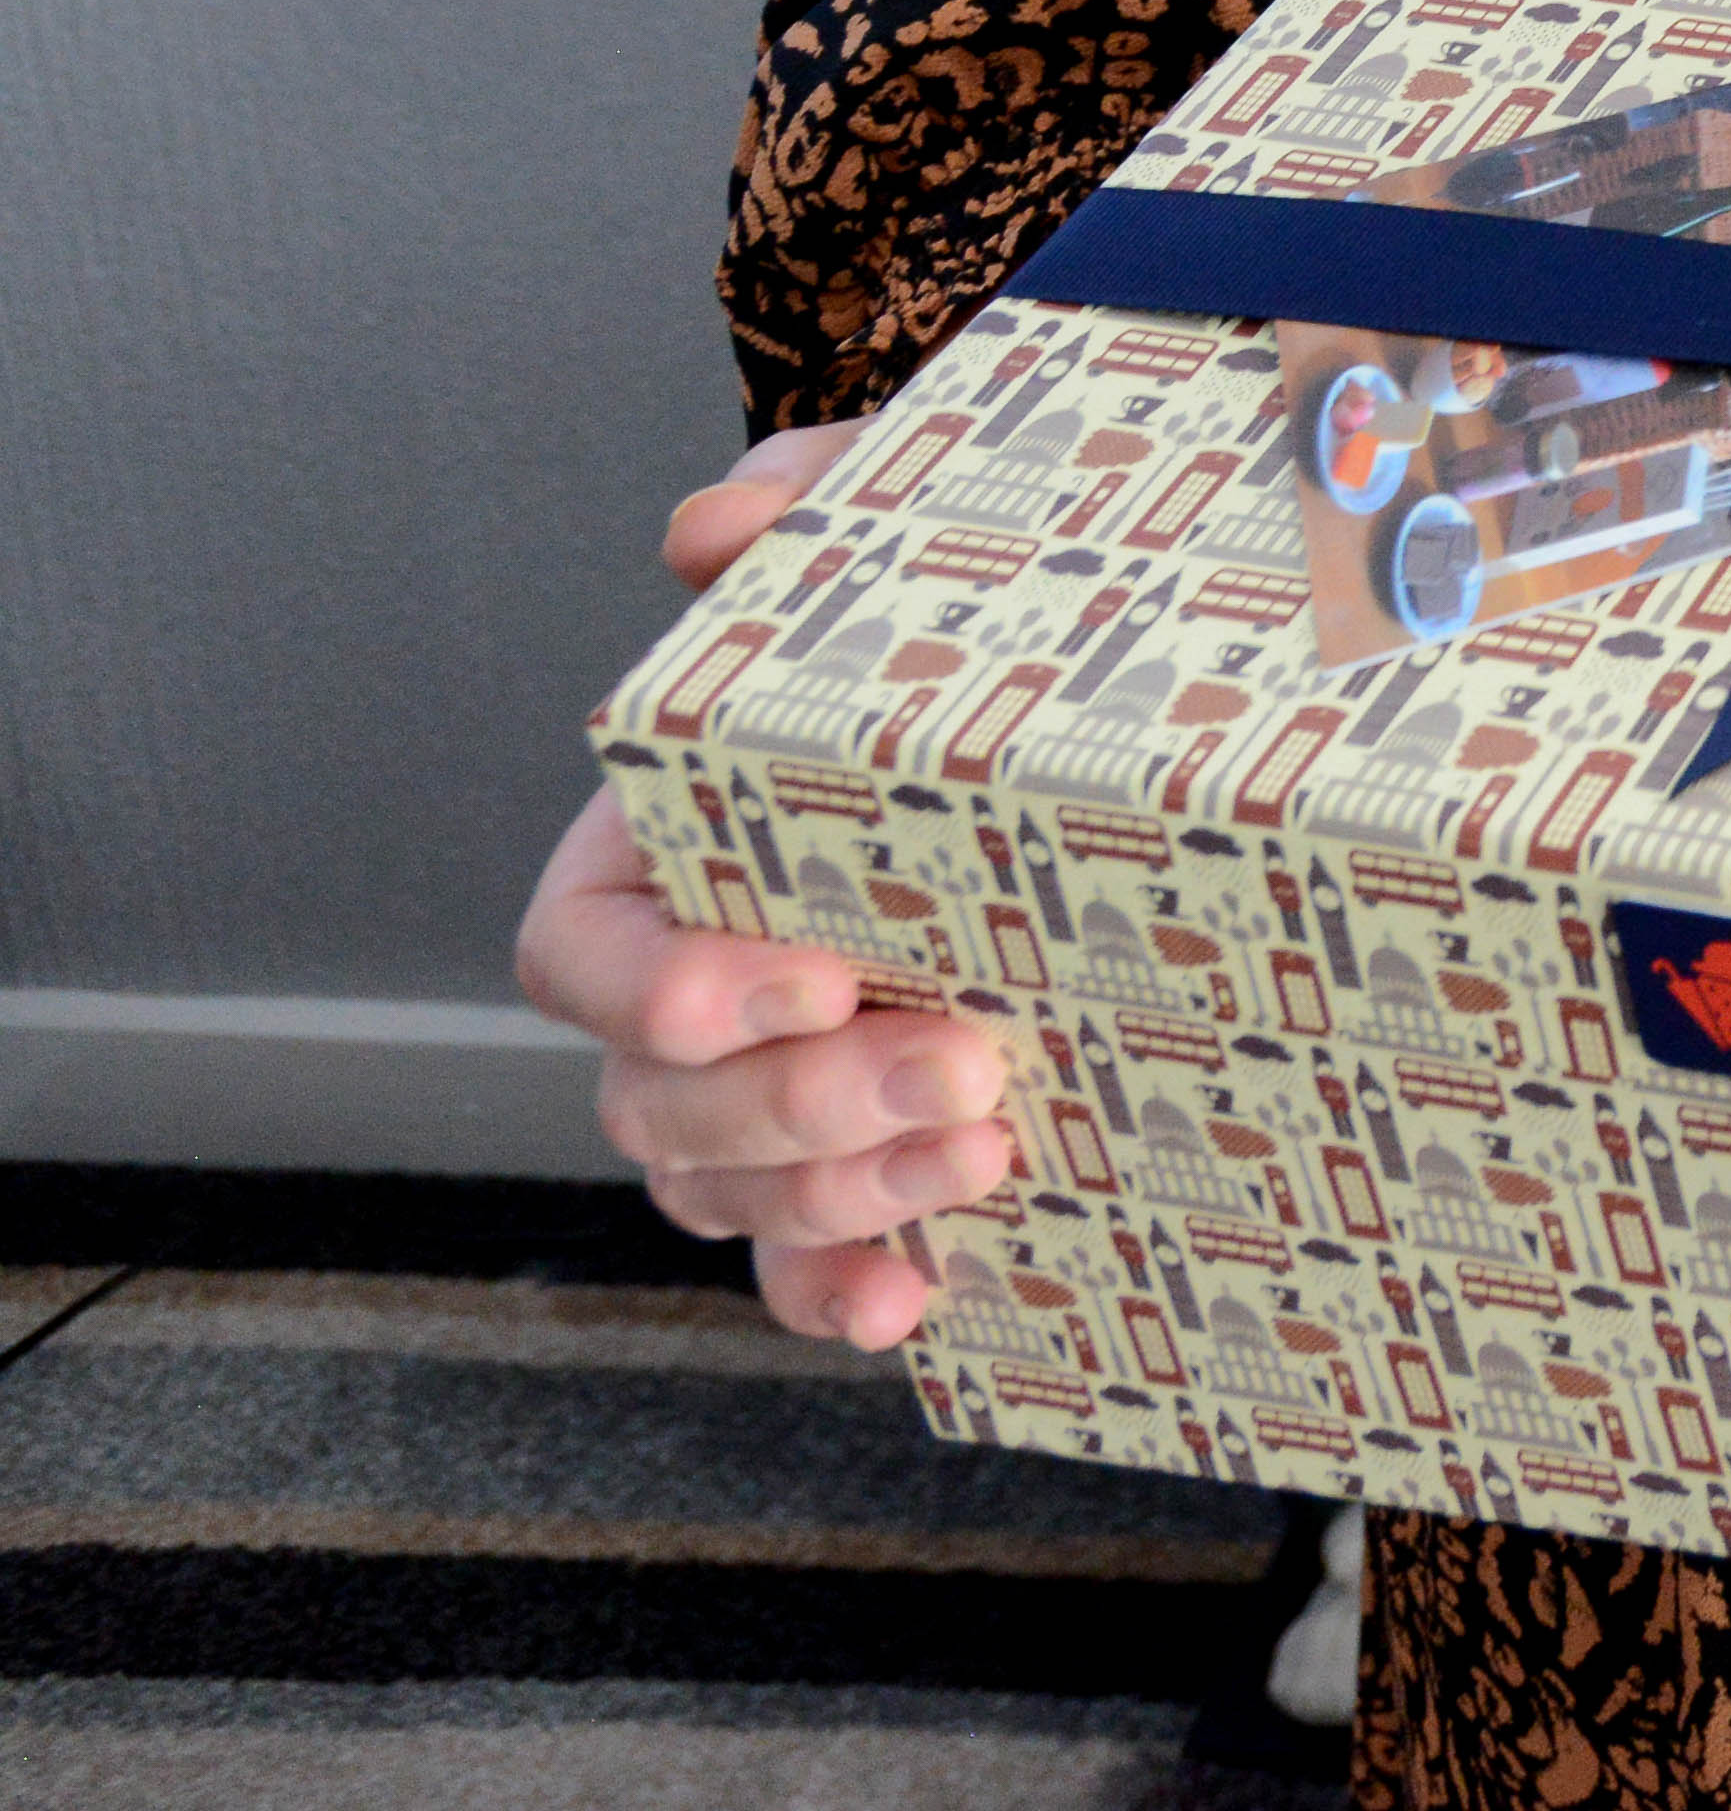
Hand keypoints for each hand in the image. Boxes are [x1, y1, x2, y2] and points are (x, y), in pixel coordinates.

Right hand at [514, 422, 1023, 1345]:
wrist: (1079, 697)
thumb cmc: (942, 623)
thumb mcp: (886, 533)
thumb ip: (801, 511)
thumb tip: (716, 530)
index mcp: (653, 855)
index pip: (572, 955)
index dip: (659, 986)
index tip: (803, 974)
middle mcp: (688, 988)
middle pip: (658, 1101)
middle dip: (796, 1106)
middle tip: (966, 1065)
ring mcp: (767, 1086)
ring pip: (729, 1190)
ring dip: (842, 1194)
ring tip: (989, 1151)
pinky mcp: (866, 1149)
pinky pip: (810, 1253)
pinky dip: (844, 1289)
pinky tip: (917, 1300)